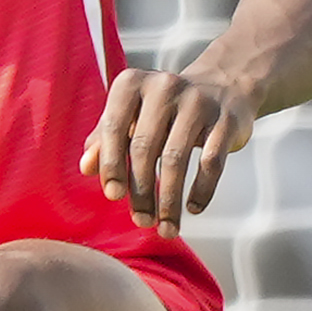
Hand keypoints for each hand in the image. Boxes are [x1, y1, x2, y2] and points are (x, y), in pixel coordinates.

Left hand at [86, 64, 253, 233]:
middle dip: (141, 191)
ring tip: (166, 227)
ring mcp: (197, 101)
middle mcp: (164, 86)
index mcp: (132, 83)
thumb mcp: (130, 117)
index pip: (114, 127)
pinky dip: (201, 190)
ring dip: (169, 200)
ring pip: (176, 159)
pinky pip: (211, 162)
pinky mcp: (225, 119)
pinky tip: (193, 209)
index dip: (111, 165)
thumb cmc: (163, 110)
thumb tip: (86, 168)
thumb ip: (104, 140)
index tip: (113, 196)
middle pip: (144, 148)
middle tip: (141, 220)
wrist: (221, 88)